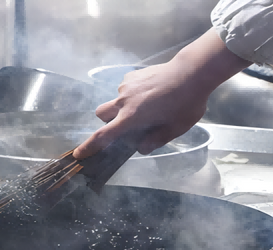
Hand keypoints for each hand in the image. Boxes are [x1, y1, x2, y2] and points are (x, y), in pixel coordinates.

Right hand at [73, 29, 250, 158]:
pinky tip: (151, 93)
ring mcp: (127, 85)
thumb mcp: (174, 129)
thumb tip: (141, 148)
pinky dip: (132, 94)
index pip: (103, 135)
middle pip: (101, 114)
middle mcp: (124, 100)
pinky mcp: (133, 74)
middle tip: (125, 125)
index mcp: (131, 117)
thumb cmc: (186, 104)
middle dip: (107, 122)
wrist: (192, 72)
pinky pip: (125, 88)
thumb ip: (155, 140)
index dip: (89, 146)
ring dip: (123, 107)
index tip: (79, 154)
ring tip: (148, 106)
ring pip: (115, 100)